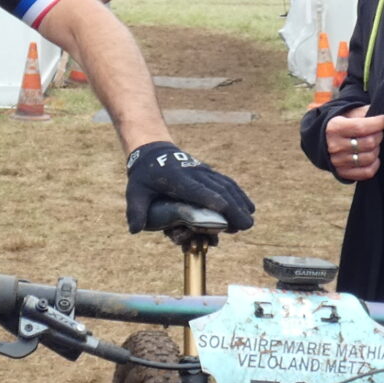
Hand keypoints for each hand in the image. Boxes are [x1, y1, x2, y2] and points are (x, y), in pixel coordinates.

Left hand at [124, 141, 254, 232]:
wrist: (154, 152)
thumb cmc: (144, 177)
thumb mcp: (134, 192)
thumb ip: (136, 211)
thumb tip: (134, 230)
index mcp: (176, 178)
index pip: (195, 189)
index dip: (210, 199)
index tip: (225, 209)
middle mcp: (194, 173)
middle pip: (218, 190)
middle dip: (233, 207)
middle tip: (245, 225)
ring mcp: (204, 172)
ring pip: (226, 185)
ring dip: (240, 202)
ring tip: (249, 219)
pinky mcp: (209, 173)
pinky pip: (228, 183)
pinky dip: (240, 194)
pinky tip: (249, 206)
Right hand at [325, 107, 383, 181]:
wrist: (325, 138)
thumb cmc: (343, 122)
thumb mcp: (350, 112)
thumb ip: (365, 112)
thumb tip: (383, 118)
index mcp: (334, 128)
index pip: (361, 127)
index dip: (377, 123)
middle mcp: (334, 146)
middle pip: (368, 143)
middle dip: (378, 135)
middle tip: (377, 132)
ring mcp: (338, 162)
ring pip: (369, 158)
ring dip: (376, 149)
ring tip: (374, 144)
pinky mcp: (343, 173)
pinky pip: (367, 172)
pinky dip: (375, 164)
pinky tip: (373, 157)